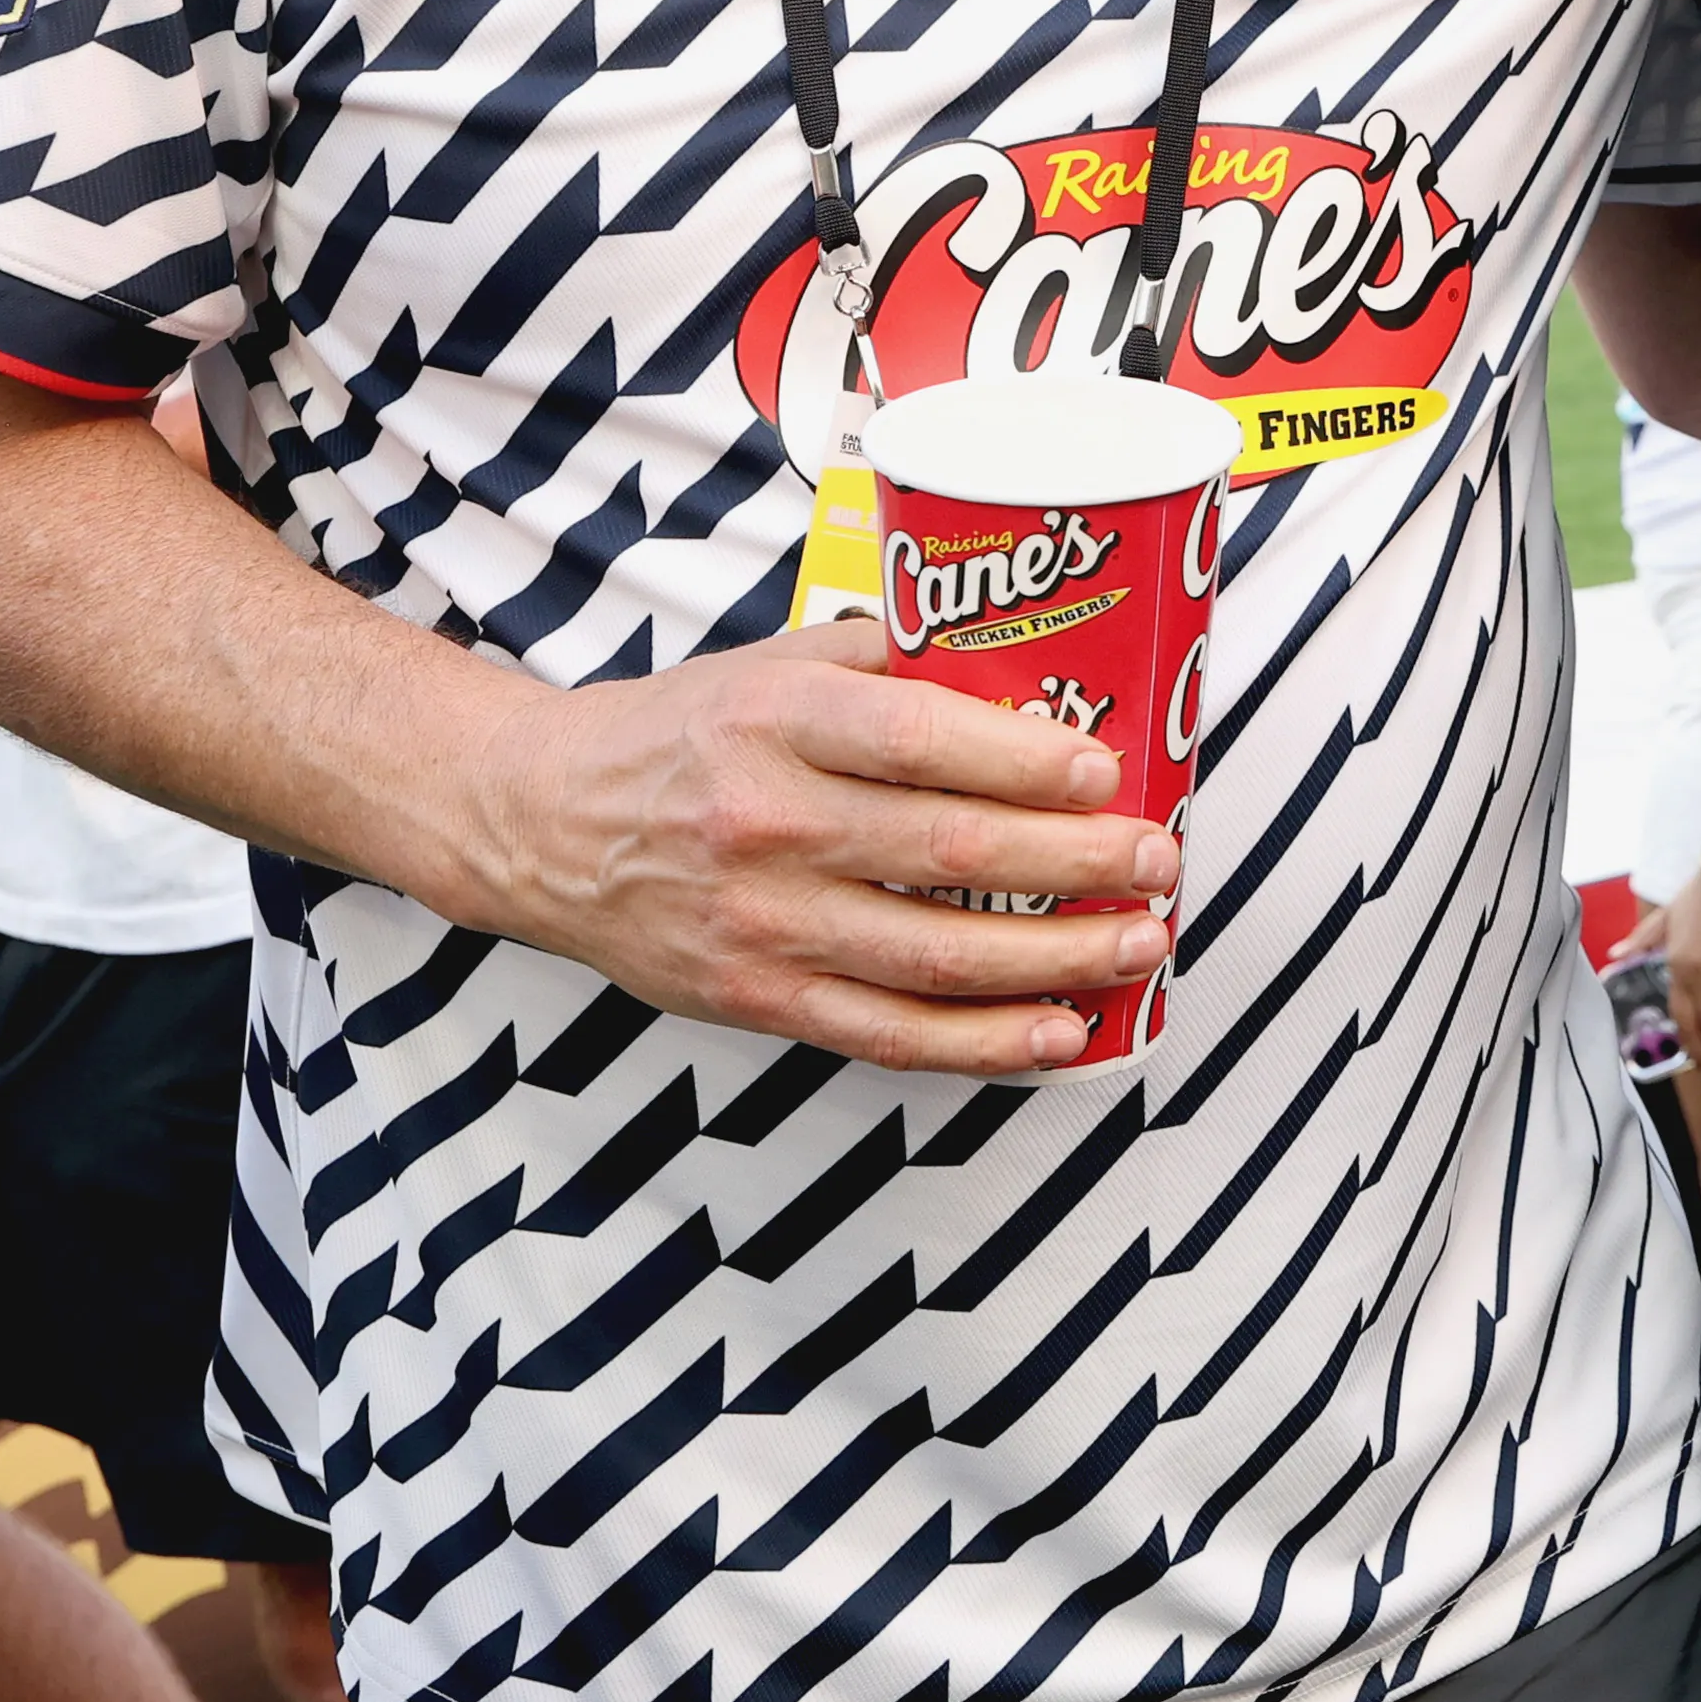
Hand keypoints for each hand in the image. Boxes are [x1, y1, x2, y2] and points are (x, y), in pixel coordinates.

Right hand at [447, 625, 1180, 1077]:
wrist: (544, 824)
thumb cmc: (679, 734)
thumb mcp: (770, 664)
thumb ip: (886, 659)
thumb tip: (1024, 666)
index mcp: (776, 722)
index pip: (917, 740)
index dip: (1023, 760)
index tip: (1106, 769)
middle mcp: (768, 823)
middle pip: (947, 851)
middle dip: (1074, 861)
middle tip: (1156, 857)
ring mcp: (763, 923)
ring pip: (933, 956)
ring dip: (1055, 958)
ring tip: (1139, 943)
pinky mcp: (758, 998)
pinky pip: (890, 1032)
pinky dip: (983, 1041)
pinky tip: (1059, 1030)